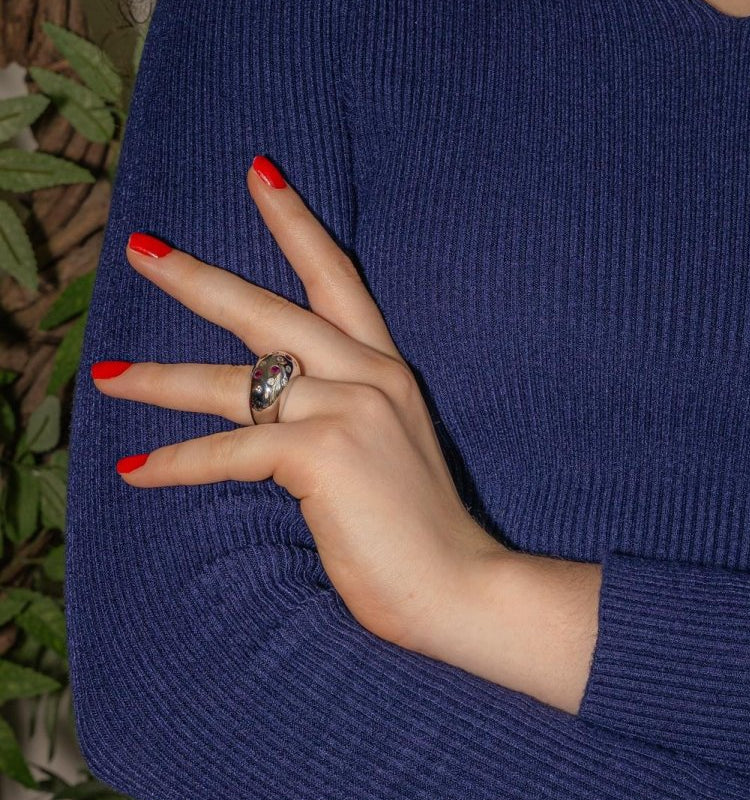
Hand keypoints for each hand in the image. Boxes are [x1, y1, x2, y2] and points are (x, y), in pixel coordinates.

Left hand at [91, 155, 506, 648]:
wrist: (459, 586)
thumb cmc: (417, 527)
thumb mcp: (382, 449)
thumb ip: (335, 414)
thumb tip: (269, 411)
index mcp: (386, 369)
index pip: (336, 277)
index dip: (296, 223)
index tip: (260, 173)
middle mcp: (369, 376)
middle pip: (269, 311)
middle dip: (199, 278)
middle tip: (142, 249)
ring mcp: (348, 410)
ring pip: (235, 381)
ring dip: (162, 378)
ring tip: (106, 374)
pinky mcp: (325, 455)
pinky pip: (232, 450)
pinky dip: (180, 463)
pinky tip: (139, 470)